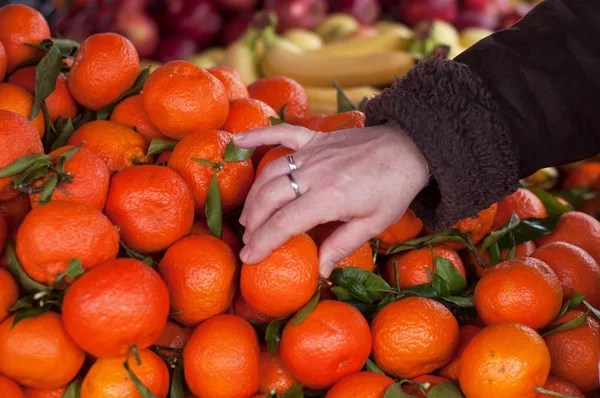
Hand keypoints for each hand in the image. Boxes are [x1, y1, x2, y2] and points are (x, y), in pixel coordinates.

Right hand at [234, 121, 429, 277]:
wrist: (409, 149)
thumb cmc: (393, 190)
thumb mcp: (373, 224)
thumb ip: (341, 246)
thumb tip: (320, 272)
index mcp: (329, 198)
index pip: (284, 223)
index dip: (263, 242)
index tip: (248, 258)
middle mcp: (315, 173)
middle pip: (269, 198)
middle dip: (253, 223)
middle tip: (248, 241)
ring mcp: (313, 152)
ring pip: (270, 173)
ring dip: (254, 196)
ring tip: (248, 217)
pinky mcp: (316, 138)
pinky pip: (282, 133)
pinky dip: (259, 134)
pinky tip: (238, 139)